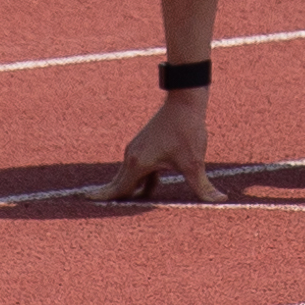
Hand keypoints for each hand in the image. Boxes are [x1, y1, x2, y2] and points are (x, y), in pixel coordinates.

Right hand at [87, 90, 226, 203]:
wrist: (185, 101)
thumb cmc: (187, 130)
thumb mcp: (194, 162)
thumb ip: (203, 187)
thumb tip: (220, 200)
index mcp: (138, 163)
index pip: (118, 188)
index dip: (102, 198)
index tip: (85, 201)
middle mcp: (132, 156)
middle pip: (120, 184)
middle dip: (111, 197)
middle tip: (91, 204)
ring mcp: (136, 149)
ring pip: (129, 176)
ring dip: (128, 190)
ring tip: (120, 203)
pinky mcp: (144, 144)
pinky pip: (138, 168)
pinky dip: (139, 180)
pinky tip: (148, 189)